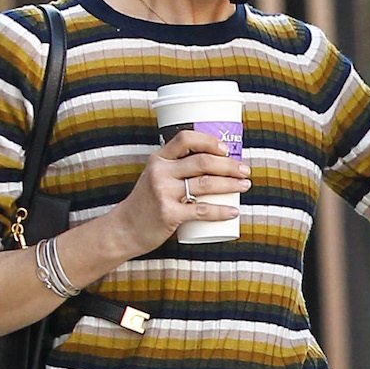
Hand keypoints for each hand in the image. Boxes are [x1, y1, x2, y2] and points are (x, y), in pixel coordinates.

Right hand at [109, 130, 250, 254]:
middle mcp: (160, 172)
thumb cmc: (146, 203)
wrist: (124, 229)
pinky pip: (202, 210)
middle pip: (202, 162)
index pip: (185, 139)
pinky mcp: (169, 214)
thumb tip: (213, 164)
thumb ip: (175, 168)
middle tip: (245, 171)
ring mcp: (164, 193)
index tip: (226, 149)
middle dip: (229, 165)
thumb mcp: (154, 177)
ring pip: (206, 184)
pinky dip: (222, 211)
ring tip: (245, 186)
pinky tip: (234, 211)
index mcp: (158, 159)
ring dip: (231, 184)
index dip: (209, 141)